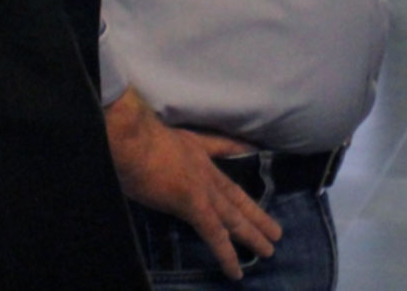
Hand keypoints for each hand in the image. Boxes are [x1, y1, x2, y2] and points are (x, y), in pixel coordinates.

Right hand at [104, 87, 282, 279]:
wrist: (132, 140)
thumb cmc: (135, 138)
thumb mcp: (154, 137)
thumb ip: (164, 149)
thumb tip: (153, 160)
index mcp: (196, 152)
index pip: (222, 161)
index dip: (238, 166)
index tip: (256, 160)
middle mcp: (205, 170)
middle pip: (236, 197)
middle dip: (255, 214)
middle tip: (275, 232)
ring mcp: (203, 189)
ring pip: (233, 217)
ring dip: (252, 235)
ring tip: (269, 250)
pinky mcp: (195, 205)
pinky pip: (215, 235)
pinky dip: (226, 254)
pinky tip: (236, 270)